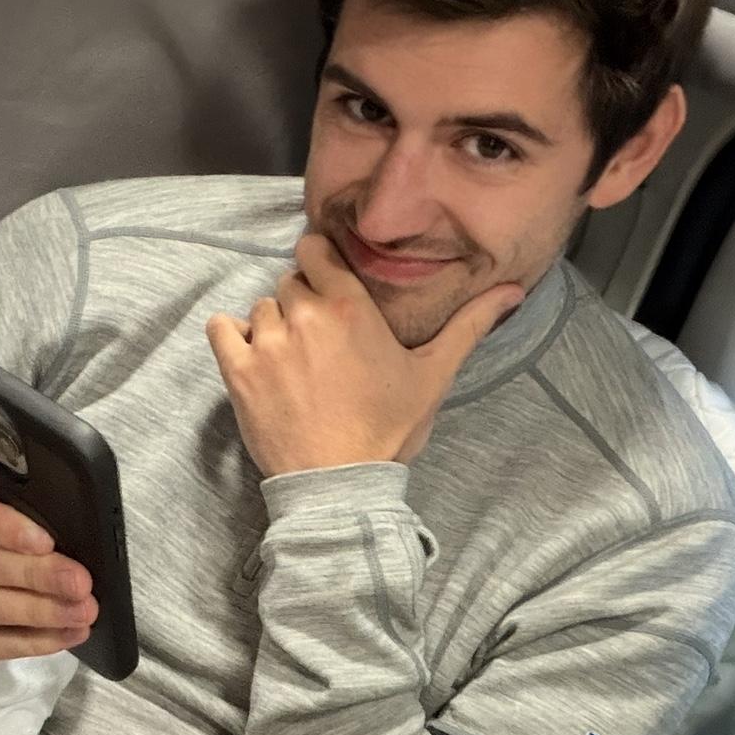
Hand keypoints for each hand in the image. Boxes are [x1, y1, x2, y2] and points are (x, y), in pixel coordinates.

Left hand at [205, 233, 523, 476]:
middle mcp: (306, 315)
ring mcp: (268, 342)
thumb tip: (513, 291)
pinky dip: (231, 337)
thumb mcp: (434, 374)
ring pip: (260, 308)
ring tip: (291, 361)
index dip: (318, 264)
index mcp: (351, 305)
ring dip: (271, 325)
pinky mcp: (238, 372)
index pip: (316, 250)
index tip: (326, 286)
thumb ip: (469, 326)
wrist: (340, 484)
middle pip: (290, 282)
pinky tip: (251, 358)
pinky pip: (221, 329)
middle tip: (317, 341)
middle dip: (301, 303)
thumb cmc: (388, 429)